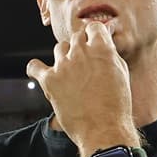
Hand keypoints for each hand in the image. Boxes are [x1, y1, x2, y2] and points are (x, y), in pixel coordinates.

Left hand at [27, 23, 136, 154]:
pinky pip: (35, 67)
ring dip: (65, 57)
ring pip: (59, 48)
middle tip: (85, 63)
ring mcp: (63, 65)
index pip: (93, 27)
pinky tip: (39, 71)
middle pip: (76, 37)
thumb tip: (102, 45)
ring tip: (70, 73)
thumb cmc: (116, 105)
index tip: (93, 42)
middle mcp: (80, 52)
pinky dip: (36, 68)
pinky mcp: (49, 81)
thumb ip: (110, 55)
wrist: (103, 129)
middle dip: (81, 47)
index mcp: (101, 48)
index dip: (94, 35)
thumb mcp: (121, 73)